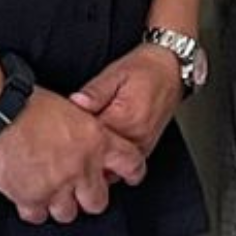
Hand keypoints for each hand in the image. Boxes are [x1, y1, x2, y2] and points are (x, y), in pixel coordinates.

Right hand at [0, 89, 126, 223]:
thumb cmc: (27, 102)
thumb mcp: (70, 108)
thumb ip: (85, 130)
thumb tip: (88, 138)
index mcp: (97, 140)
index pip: (132, 163)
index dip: (133, 173)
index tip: (130, 177)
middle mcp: (82, 167)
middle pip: (98, 202)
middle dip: (89, 199)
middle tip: (80, 192)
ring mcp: (56, 186)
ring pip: (68, 214)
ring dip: (60, 205)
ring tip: (50, 194)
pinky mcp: (30, 197)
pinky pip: (38, 216)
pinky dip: (34, 209)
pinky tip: (30, 198)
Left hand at [69, 41, 184, 161]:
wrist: (172, 69)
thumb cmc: (145, 69)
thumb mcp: (115, 73)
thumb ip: (94, 92)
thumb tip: (76, 102)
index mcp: (124, 118)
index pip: (90, 139)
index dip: (73, 137)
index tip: (63, 132)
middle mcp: (136, 135)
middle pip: (101, 157)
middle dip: (83, 153)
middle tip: (68, 144)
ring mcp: (143, 143)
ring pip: (113, 166)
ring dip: (98, 160)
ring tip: (84, 148)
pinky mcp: (147, 146)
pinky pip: (125, 163)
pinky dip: (112, 161)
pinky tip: (101, 150)